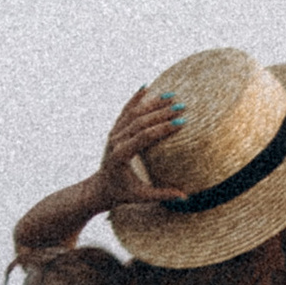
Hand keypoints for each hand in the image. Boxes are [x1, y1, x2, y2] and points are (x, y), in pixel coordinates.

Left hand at [96, 80, 187, 212]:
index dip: (162, 129)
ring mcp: (114, 133)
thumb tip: (185, 197)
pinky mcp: (114, 130)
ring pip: (133, 113)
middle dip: (161, 113)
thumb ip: (162, 195)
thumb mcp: (142, 196)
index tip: (181, 122)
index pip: (144, 137)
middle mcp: (115, 140)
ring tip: (171, 95)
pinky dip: (135, 98)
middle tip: (182, 107)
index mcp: (121, 155)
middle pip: (140, 122)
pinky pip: (125, 111)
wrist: (100, 187)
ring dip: (152, 103)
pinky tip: (145, 87)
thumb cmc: (122, 193)